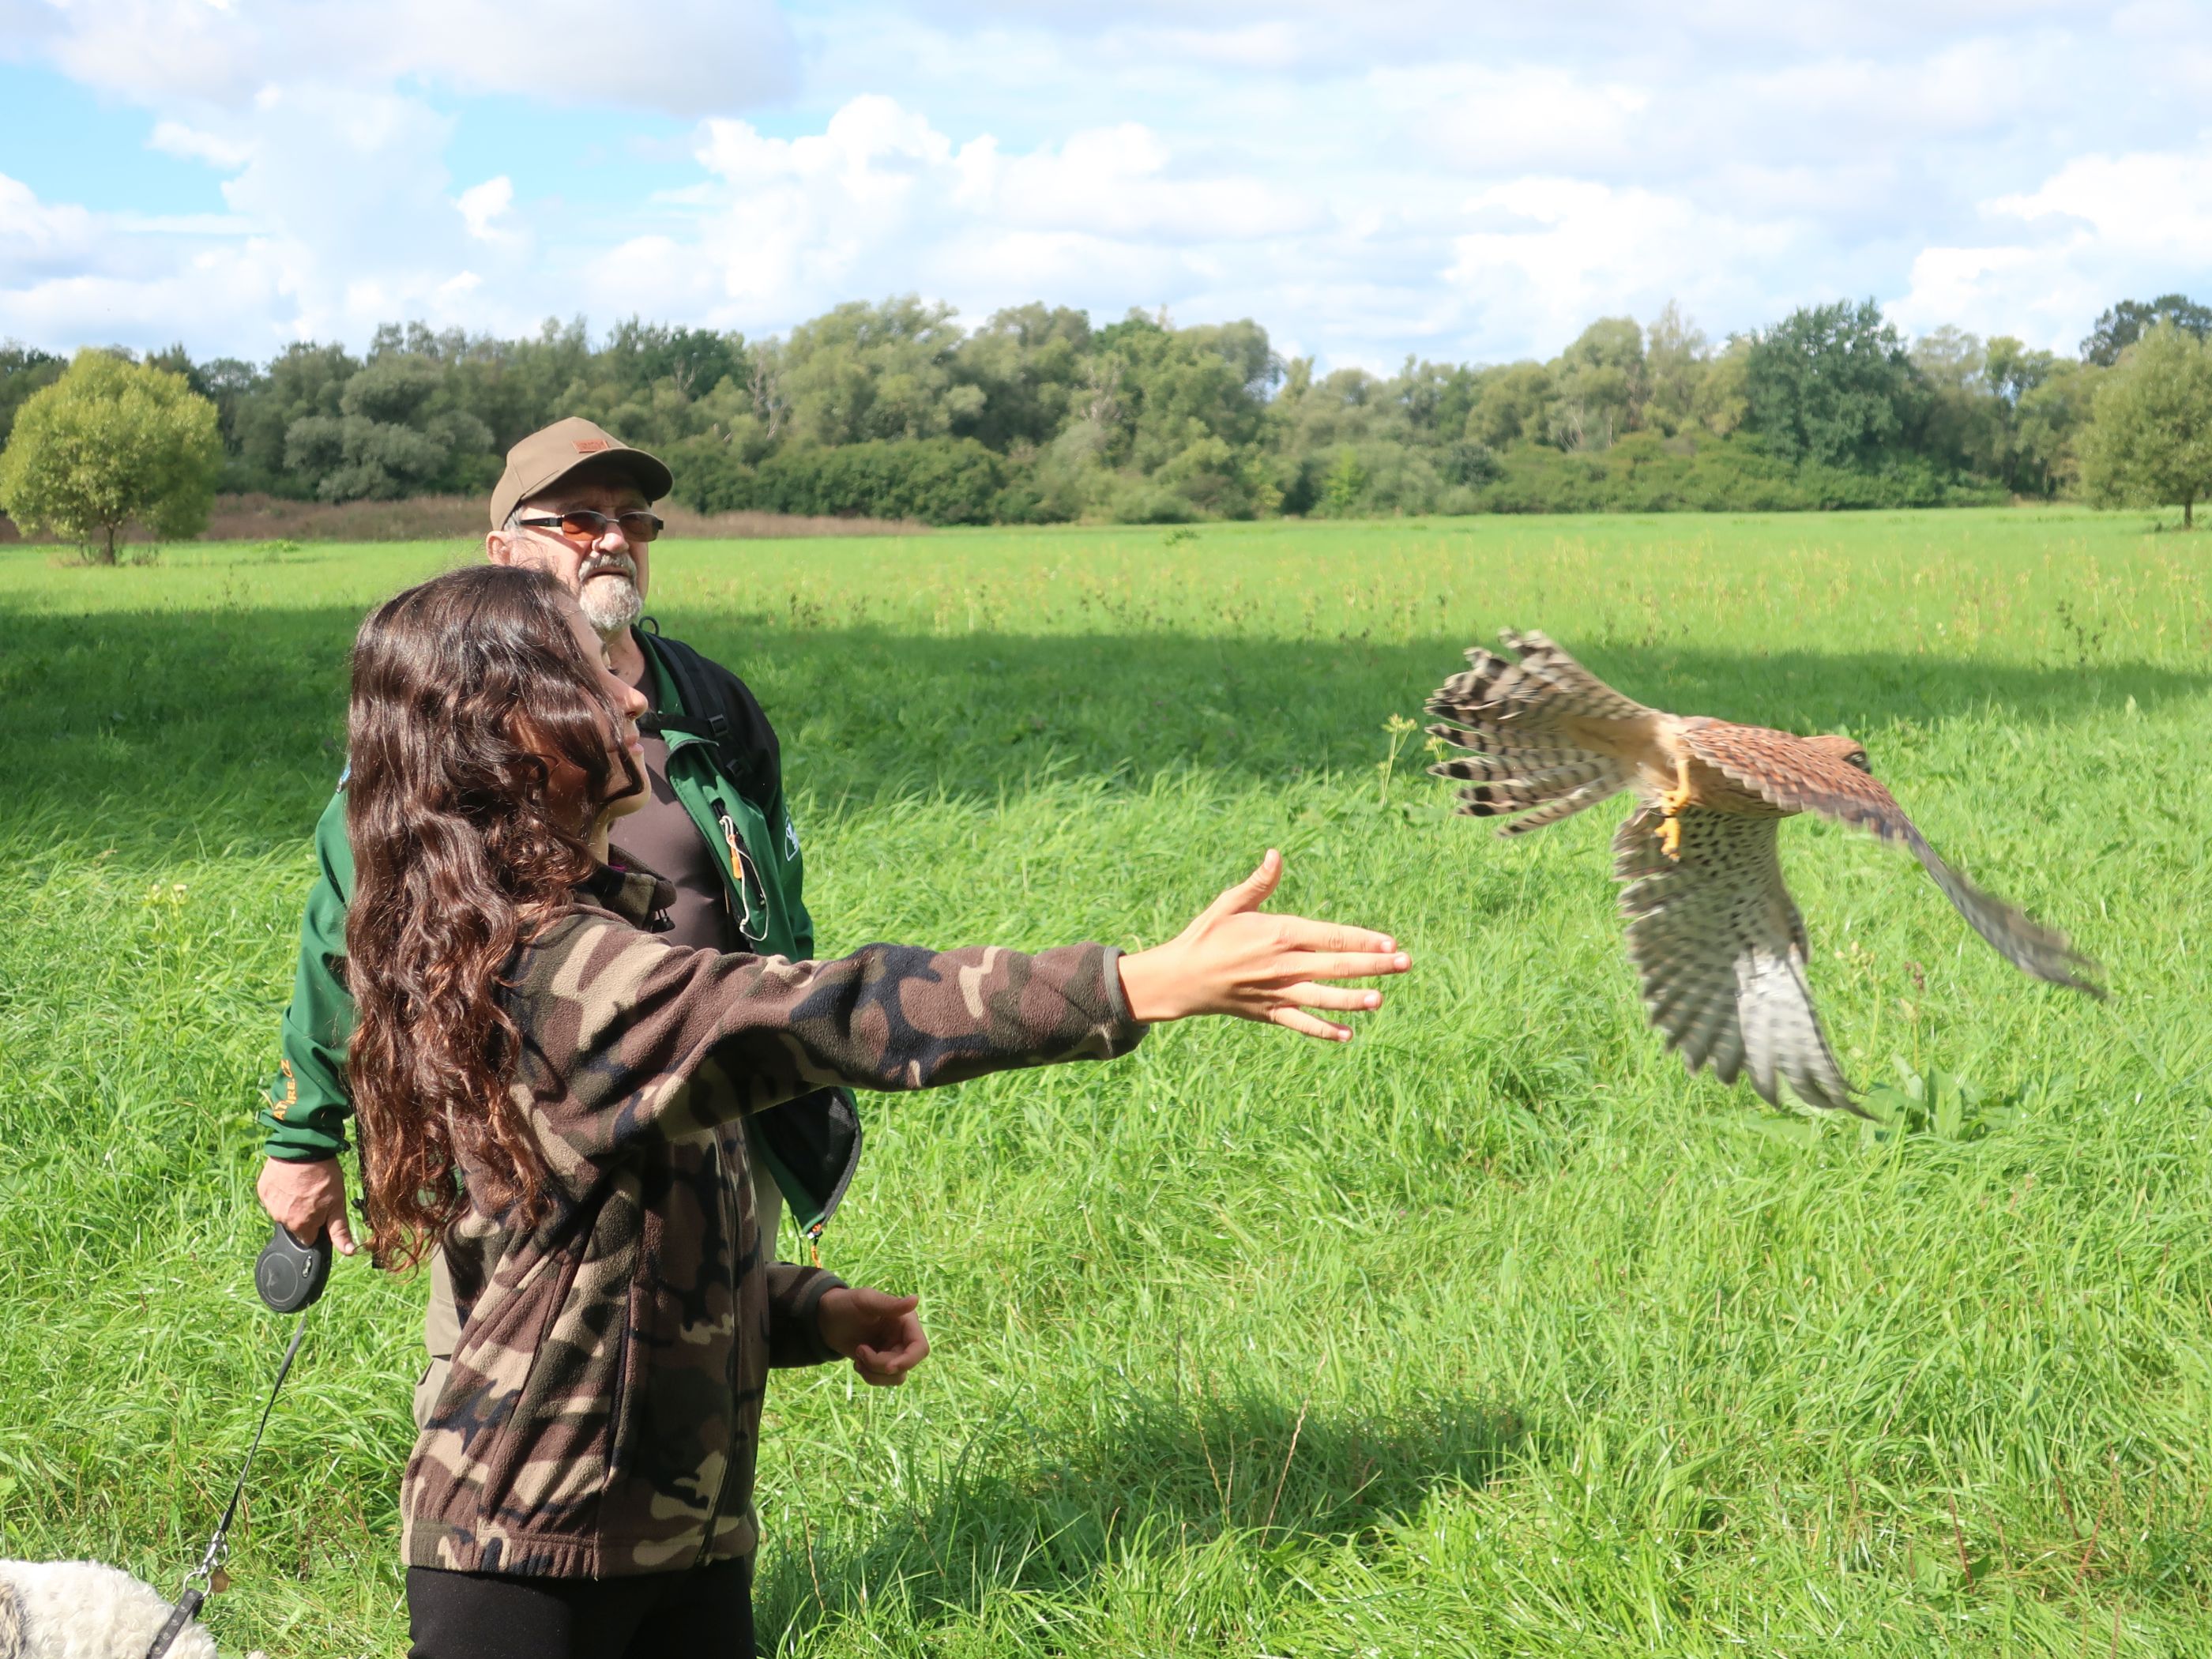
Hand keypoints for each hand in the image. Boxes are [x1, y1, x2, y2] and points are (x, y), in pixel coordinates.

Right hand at [255, 1156, 357, 1255]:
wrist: (302, 1148)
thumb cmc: (323, 1175)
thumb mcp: (337, 1203)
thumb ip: (339, 1230)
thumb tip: (348, 1252)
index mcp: (300, 1225)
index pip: (309, 1238)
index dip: (317, 1227)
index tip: (322, 1213)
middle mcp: (282, 1219)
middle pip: (296, 1225)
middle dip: (306, 1215)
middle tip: (315, 1194)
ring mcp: (270, 1205)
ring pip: (284, 1212)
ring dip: (292, 1203)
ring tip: (303, 1185)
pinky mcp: (263, 1190)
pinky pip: (273, 1198)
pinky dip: (281, 1192)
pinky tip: (291, 1180)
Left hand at [816, 1286, 929, 1386]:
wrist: (826, 1320)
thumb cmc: (845, 1304)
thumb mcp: (865, 1301)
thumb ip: (890, 1304)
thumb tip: (915, 1300)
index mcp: (906, 1321)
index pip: (920, 1347)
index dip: (908, 1361)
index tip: (888, 1367)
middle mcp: (904, 1338)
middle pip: (906, 1365)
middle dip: (881, 1365)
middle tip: (859, 1352)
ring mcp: (894, 1352)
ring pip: (896, 1377)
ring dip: (874, 1373)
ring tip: (857, 1357)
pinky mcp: (882, 1364)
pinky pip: (884, 1380)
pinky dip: (869, 1376)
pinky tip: (857, 1362)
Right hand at [1116, 849, 1408, 1041]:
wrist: (1180, 978)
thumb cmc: (1206, 936)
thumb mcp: (1229, 904)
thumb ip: (1259, 883)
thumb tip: (1276, 854)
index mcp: (1278, 934)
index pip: (1330, 936)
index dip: (1363, 939)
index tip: (1390, 942)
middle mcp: (1282, 964)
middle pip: (1336, 965)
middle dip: (1373, 965)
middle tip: (1405, 964)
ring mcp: (1277, 992)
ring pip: (1323, 998)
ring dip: (1353, 999)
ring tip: (1380, 999)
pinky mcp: (1269, 1012)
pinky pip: (1301, 1024)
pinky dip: (1323, 1030)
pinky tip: (1348, 1034)